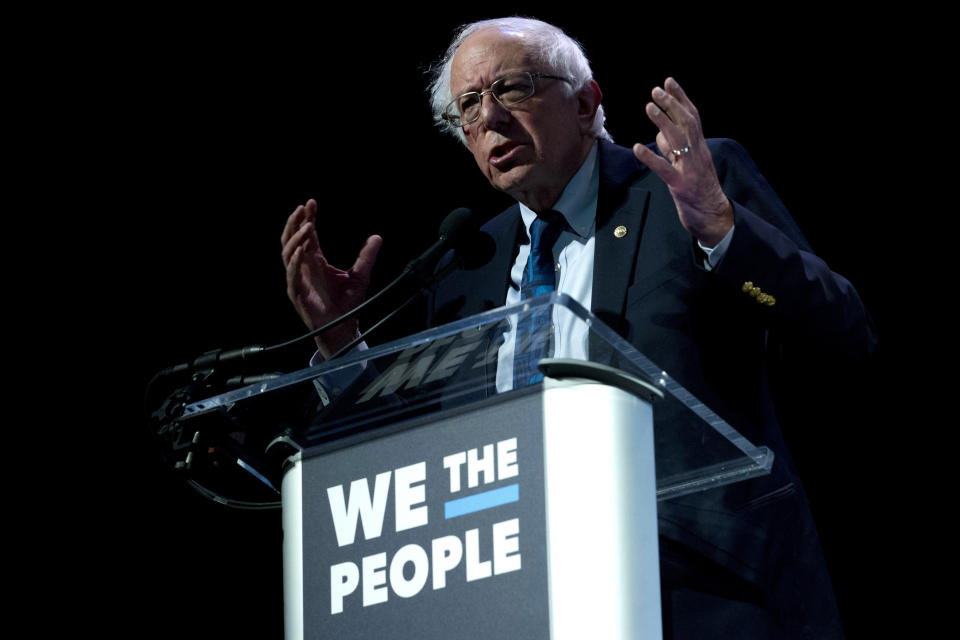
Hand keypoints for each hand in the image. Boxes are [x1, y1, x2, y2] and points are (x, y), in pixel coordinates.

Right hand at [281, 199, 381, 358]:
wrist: (344, 327)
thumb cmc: (347, 303)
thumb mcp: (361, 275)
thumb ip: (367, 256)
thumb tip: (377, 237)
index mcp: (314, 261)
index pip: (307, 235)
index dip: (307, 218)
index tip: (311, 203)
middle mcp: (303, 268)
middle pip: (291, 240)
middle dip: (295, 223)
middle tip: (302, 208)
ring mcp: (298, 280)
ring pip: (288, 254)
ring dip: (295, 239)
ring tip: (307, 226)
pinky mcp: (297, 294)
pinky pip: (292, 276)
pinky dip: (294, 263)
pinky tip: (301, 251)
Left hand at [632, 78, 733, 246]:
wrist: (714, 217)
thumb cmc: (700, 191)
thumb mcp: (688, 166)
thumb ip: (674, 150)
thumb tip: (659, 134)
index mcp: (699, 148)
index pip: (692, 117)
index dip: (681, 98)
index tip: (669, 81)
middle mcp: (697, 154)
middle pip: (686, 123)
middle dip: (672, 104)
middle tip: (656, 89)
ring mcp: (689, 169)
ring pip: (677, 140)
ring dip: (663, 122)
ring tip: (649, 107)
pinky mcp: (680, 186)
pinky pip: (664, 169)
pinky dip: (650, 157)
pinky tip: (637, 148)